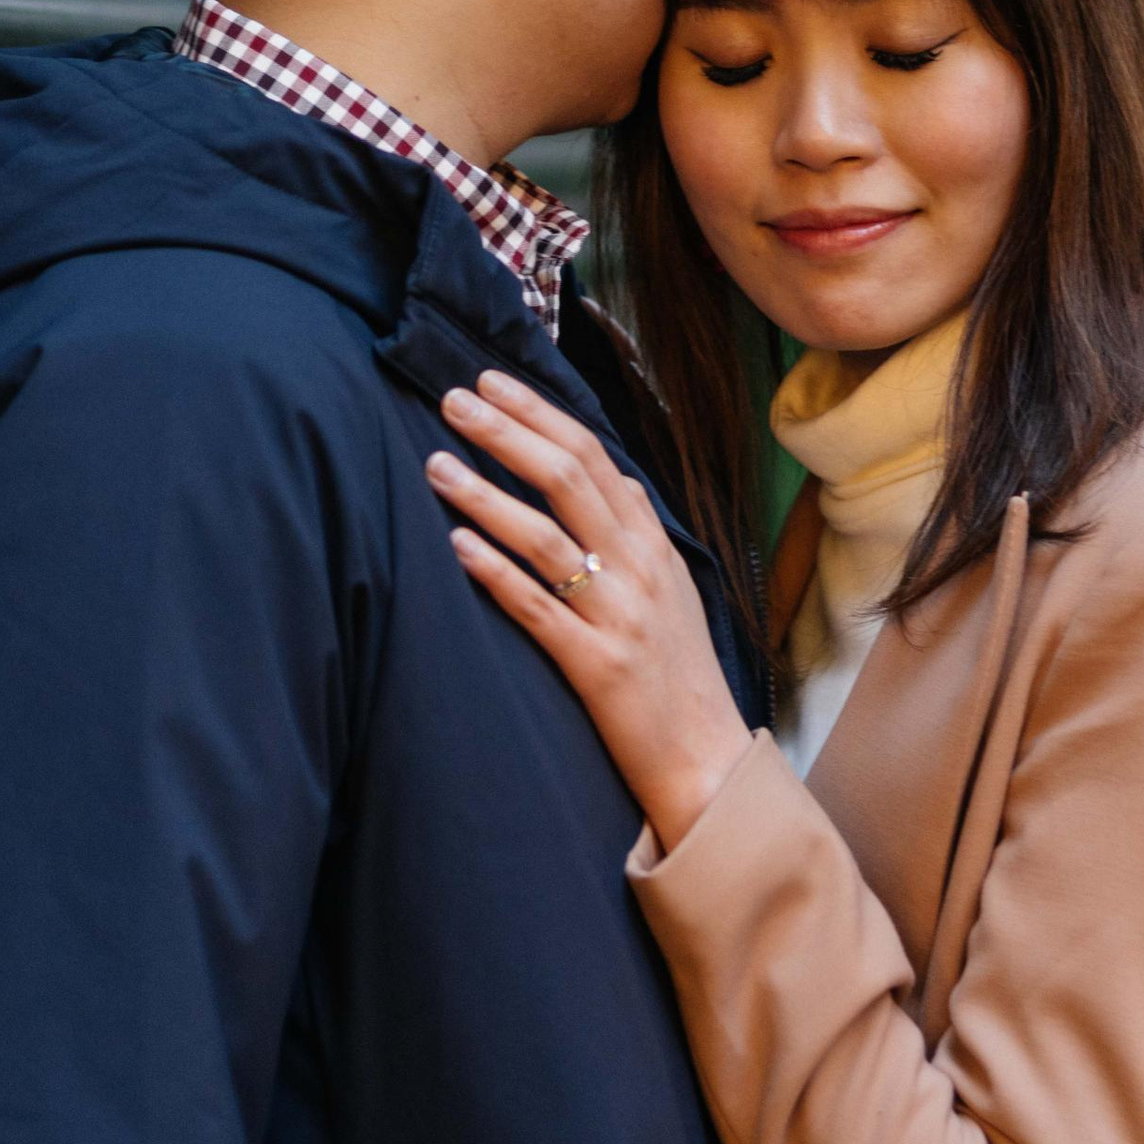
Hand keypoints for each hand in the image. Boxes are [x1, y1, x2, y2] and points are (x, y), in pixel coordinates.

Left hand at [427, 375, 753, 853]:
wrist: (707, 760)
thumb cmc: (680, 675)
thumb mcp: (675, 590)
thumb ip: (641, 531)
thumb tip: (613, 477)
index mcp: (653, 546)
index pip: (593, 457)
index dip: (539, 414)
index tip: (491, 383)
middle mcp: (638, 570)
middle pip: (568, 479)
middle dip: (506, 433)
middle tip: (453, 399)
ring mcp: (618, 616)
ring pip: (547, 537)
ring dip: (487, 495)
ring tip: (435, 465)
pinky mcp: (596, 666)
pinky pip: (538, 609)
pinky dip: (496, 572)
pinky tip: (457, 546)